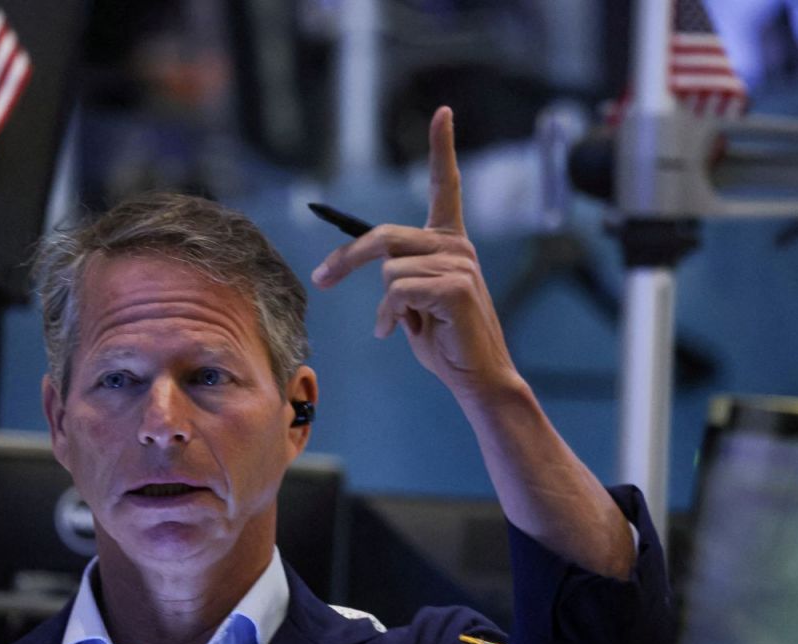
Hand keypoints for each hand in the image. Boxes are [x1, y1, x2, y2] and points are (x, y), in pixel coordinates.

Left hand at [311, 107, 516, 399]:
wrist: (475, 377)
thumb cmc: (443, 341)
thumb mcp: (412, 300)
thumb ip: (398, 274)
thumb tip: (374, 264)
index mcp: (449, 242)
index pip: (446, 185)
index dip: (442, 147)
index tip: (444, 112)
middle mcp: (456, 246)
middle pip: (384, 236)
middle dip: (346, 259)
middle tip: (323, 279)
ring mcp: (459, 264)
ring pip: (388, 270)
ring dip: (382, 305)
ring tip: (398, 324)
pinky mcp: (456, 286)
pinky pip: (397, 291)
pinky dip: (389, 316)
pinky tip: (401, 332)